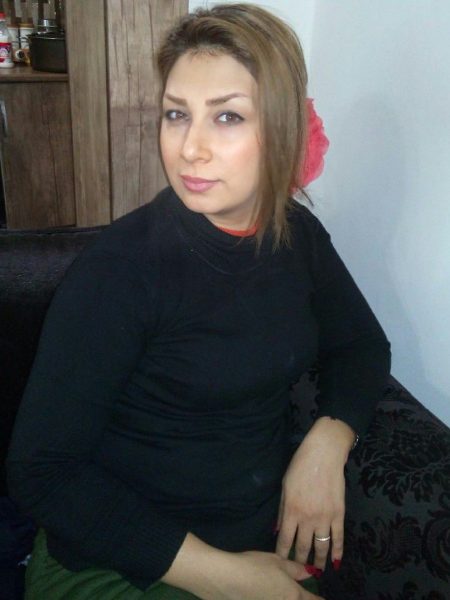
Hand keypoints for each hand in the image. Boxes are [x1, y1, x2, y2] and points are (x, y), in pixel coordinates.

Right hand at [162, 532, 323, 599]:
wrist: (224, 579)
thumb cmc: (252, 565)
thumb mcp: (276, 561)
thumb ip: (294, 568)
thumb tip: (309, 572)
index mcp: (293, 595)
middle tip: (304, 596)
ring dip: (288, 599)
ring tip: (282, 593)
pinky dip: (271, 599)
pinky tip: (265, 594)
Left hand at [275, 417, 354, 570]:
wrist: (324, 454)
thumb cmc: (300, 466)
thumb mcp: (285, 486)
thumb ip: (282, 510)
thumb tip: (278, 530)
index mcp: (291, 510)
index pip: (285, 539)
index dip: (283, 553)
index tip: (281, 562)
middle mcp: (307, 518)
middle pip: (303, 546)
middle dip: (300, 561)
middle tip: (299, 570)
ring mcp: (325, 517)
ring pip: (321, 547)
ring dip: (319, 561)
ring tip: (317, 571)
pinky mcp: (339, 514)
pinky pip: (339, 537)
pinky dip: (338, 551)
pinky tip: (336, 561)